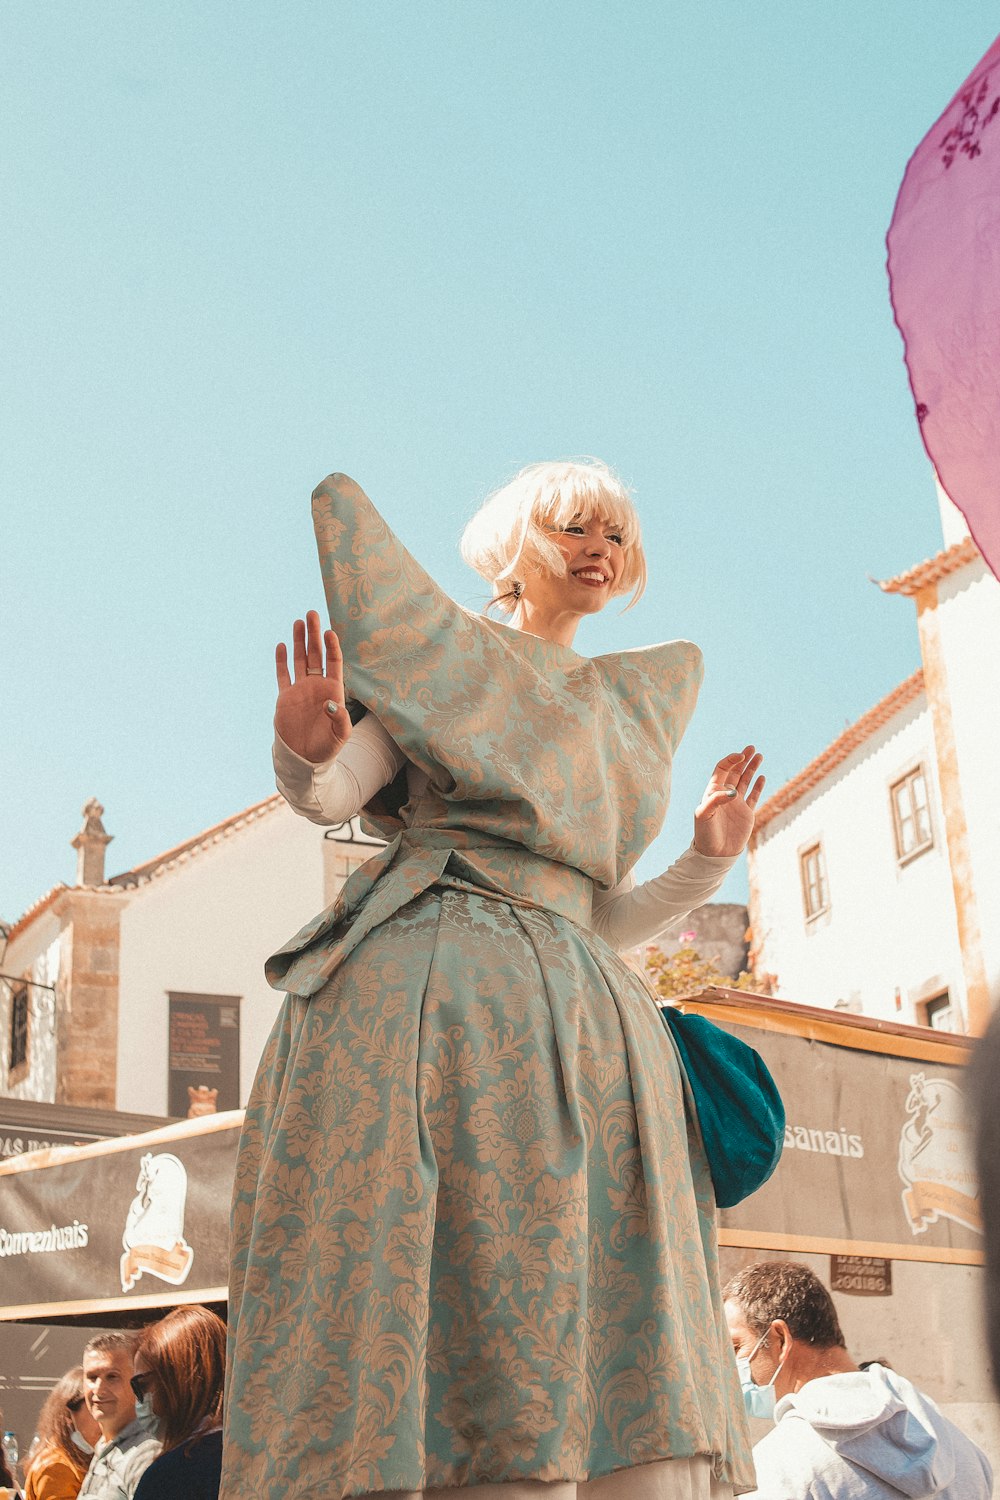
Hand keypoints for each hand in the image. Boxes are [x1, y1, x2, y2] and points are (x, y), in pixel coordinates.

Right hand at [274, 610, 351, 762]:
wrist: (304, 759)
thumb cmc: (327, 748)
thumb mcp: (340, 735)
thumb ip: (340, 719)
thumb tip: (331, 702)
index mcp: (333, 691)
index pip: (333, 663)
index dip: (332, 647)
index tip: (329, 632)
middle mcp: (317, 686)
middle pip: (316, 654)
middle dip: (314, 634)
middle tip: (312, 613)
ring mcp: (300, 689)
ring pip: (300, 659)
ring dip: (299, 641)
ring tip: (299, 621)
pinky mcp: (285, 696)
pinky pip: (283, 675)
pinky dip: (281, 661)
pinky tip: (281, 645)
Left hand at [693, 746, 764, 857]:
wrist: (715, 854)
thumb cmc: (705, 834)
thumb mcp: (704, 815)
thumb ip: (715, 801)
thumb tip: (733, 792)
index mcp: (713, 791)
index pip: (722, 769)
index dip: (731, 761)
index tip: (741, 756)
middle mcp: (725, 795)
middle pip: (735, 771)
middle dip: (743, 759)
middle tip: (752, 748)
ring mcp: (736, 804)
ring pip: (745, 781)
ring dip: (752, 768)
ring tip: (760, 756)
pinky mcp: (746, 813)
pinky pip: (753, 796)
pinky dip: (758, 786)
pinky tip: (762, 776)